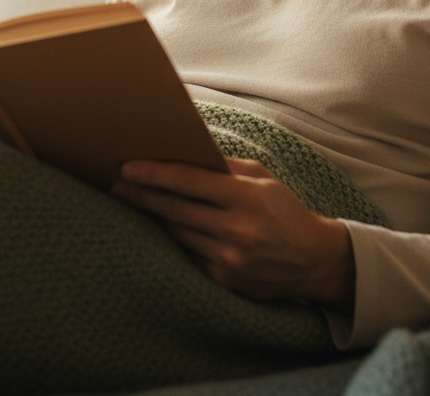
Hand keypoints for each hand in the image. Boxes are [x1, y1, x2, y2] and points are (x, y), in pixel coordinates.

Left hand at [111, 157, 354, 309]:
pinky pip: (187, 256)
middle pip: (174, 209)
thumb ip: (224, 165)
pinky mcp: (224, 281)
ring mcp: (229, 260)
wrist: (312, 260)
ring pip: (176, 233)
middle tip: (117, 186)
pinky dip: (173, 240)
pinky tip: (159, 227)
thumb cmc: (283, 210)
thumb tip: (184, 149)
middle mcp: (236, 230)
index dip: (154, 174)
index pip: (188, 182)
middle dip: (141, 196)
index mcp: (246, 197)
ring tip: (132, 202)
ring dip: (153, 217)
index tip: (127, 168)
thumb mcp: (262, 177)